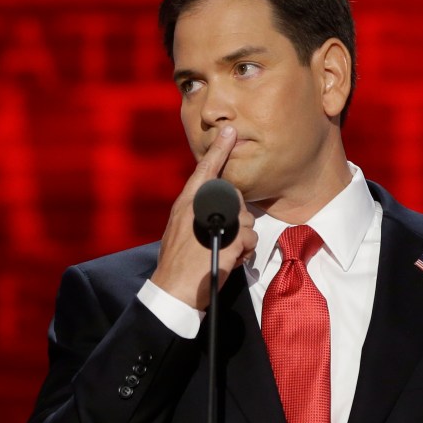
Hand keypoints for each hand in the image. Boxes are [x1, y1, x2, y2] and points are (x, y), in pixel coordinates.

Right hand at [151, 125, 256, 309]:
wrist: (172, 291)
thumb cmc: (177, 264)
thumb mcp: (181, 231)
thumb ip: (196, 215)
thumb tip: (218, 210)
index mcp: (185, 205)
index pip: (204, 170)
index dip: (218, 150)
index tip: (229, 131)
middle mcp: (197, 210)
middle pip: (234, 196)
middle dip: (237, 216)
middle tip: (226, 237)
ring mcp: (212, 225)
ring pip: (246, 218)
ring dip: (242, 237)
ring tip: (228, 252)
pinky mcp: (227, 243)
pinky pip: (250, 238)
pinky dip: (246, 251)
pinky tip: (234, 260)